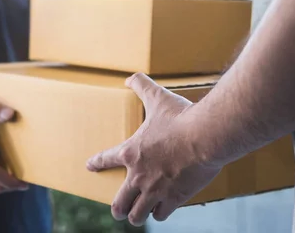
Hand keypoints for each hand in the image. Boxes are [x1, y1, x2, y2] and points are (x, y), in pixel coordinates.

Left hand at [86, 73, 221, 225]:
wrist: (204, 136)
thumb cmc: (181, 118)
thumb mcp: (158, 98)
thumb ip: (142, 86)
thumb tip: (131, 77)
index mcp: (131, 152)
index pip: (106, 159)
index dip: (97, 163)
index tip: (90, 165)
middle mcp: (139, 175)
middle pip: (120, 201)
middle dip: (118, 208)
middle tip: (118, 211)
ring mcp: (156, 190)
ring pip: (138, 214)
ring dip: (136, 215)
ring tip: (136, 216)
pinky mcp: (174, 198)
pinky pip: (161, 214)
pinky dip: (160, 214)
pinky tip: (160, 212)